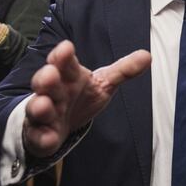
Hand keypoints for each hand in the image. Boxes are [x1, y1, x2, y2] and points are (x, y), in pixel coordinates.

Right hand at [23, 40, 150, 157]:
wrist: (59, 123)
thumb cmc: (80, 96)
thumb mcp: (103, 83)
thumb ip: (123, 71)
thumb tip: (147, 56)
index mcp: (69, 76)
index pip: (65, 62)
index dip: (63, 55)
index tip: (67, 48)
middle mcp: (54, 91)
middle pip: (45, 81)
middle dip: (46, 78)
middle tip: (50, 74)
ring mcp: (43, 113)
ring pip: (37, 107)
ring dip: (40, 106)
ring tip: (44, 105)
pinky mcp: (40, 135)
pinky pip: (38, 136)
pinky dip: (41, 137)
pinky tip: (48, 138)